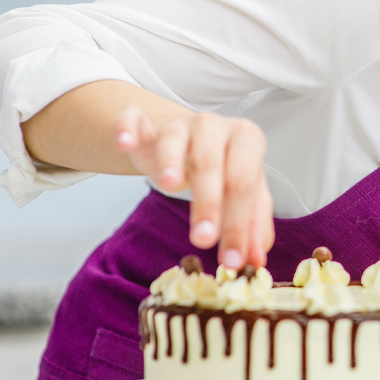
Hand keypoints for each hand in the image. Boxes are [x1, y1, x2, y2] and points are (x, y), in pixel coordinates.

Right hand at [113, 106, 274, 268]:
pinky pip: (133, 118)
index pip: (244, 184)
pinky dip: (127, 127)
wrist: (194, 140)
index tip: (232, 260)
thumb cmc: (225, 170)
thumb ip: (253, 226)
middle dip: (207, 203)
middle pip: (211, 164)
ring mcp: (179, 123)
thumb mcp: (246, 194)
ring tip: (169, 185)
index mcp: (247, 140)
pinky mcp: (146, 125)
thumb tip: (255, 261)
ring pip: (174, 140)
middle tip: (203, 239)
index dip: (239, 224)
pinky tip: (125, 143)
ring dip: (170, 162)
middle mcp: (214, 127)